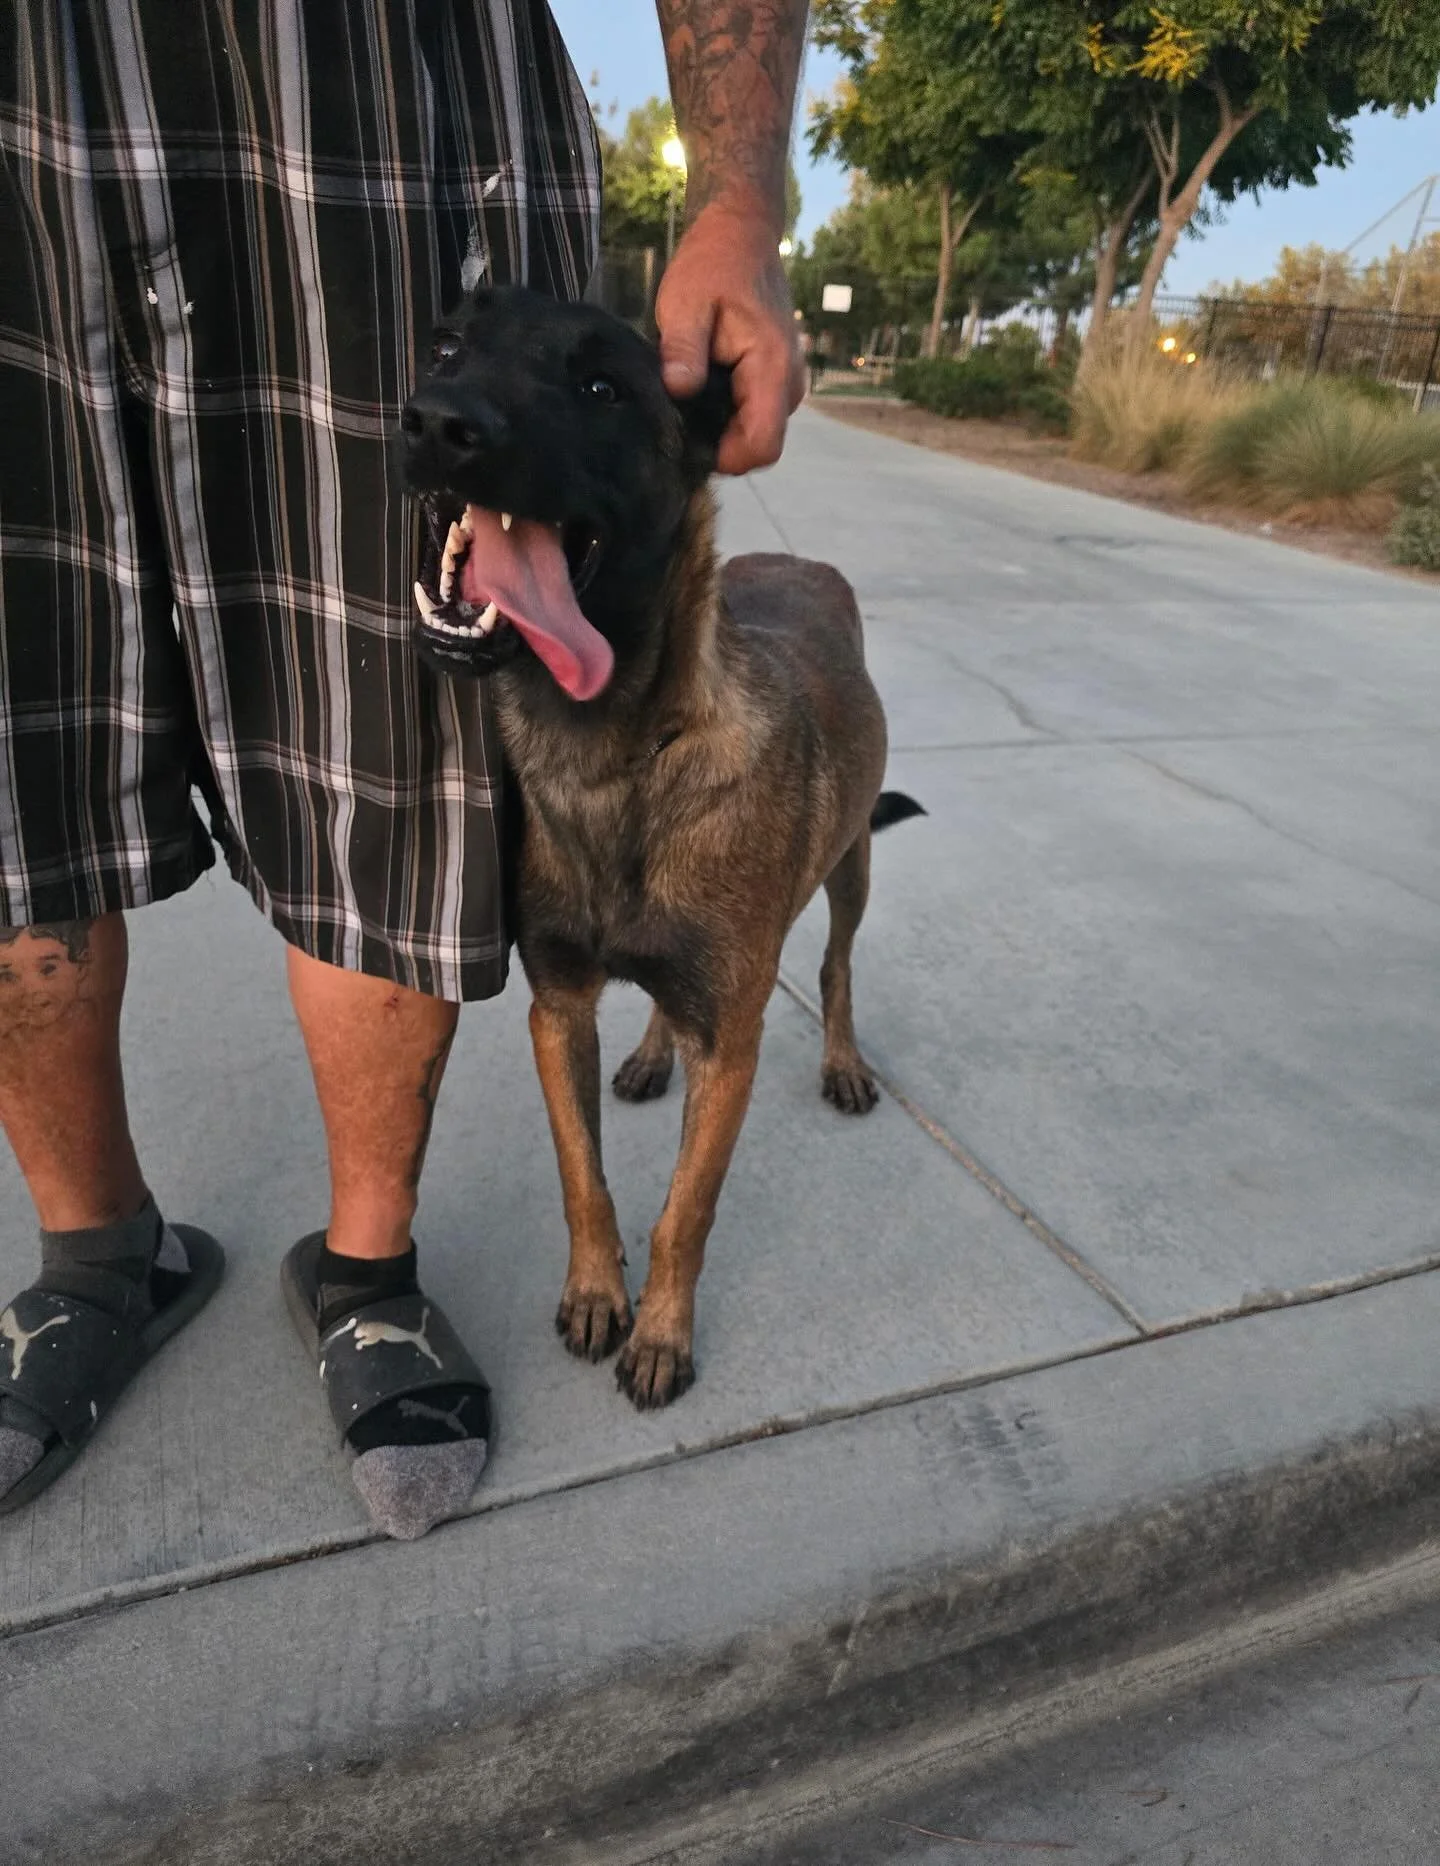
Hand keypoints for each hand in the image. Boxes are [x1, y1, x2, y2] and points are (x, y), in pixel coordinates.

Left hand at [655, 196, 805, 474]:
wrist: (741, 233)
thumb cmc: (713, 263)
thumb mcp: (685, 301)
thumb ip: (683, 349)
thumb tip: (680, 390)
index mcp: (772, 368)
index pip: (762, 446)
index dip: (724, 458)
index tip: (686, 442)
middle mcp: (790, 383)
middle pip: (759, 446)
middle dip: (718, 443)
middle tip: (677, 416)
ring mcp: (787, 383)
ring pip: (756, 432)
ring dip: (721, 427)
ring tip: (687, 395)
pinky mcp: (777, 380)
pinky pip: (755, 415)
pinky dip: (727, 412)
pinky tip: (700, 389)